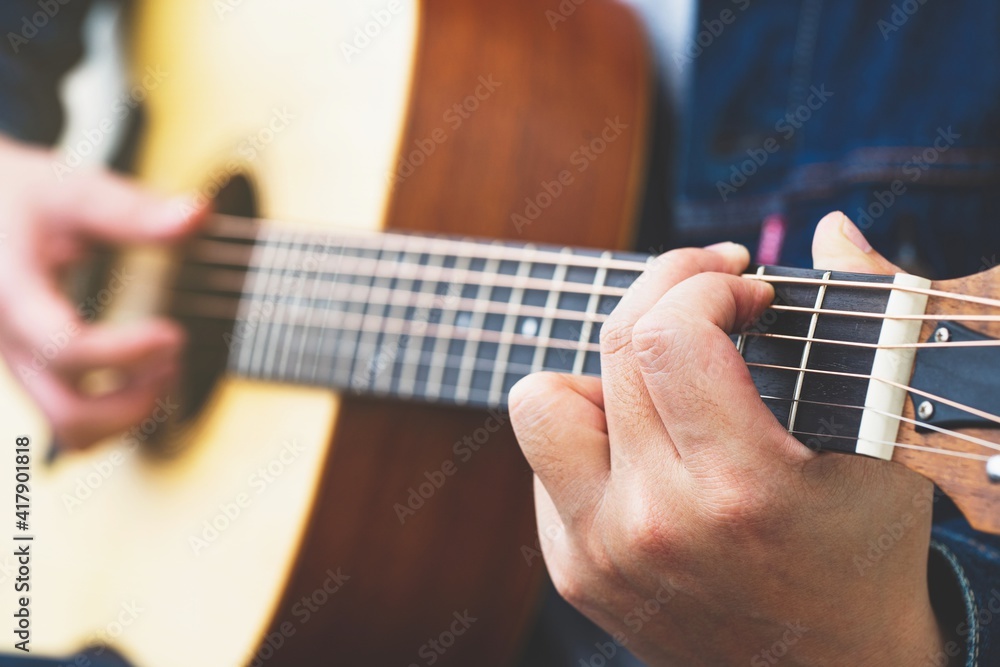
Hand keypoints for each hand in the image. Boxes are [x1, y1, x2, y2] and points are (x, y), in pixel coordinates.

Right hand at [0, 136, 207, 449]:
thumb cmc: (20, 198)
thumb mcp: (71, 192)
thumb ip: (130, 210)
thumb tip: (197, 216)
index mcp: (14, 298)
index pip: (67, 350)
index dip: (129, 352)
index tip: (173, 334)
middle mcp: (11, 344)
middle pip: (68, 416)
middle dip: (135, 402)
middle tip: (173, 359)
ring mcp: (20, 364)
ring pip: (70, 430)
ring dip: (127, 414)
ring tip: (165, 371)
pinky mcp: (33, 371)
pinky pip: (70, 417)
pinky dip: (114, 411)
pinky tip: (145, 372)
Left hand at [510, 212, 945, 664]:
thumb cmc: (864, 561)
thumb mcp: (888, 449)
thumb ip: (870, 326)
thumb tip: (833, 233)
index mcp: (741, 493)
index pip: (671, 337)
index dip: (704, 284)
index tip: (746, 290)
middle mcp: (653, 525)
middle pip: (615, 349)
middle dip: (665, 292)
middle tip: (712, 298)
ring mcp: (601, 554)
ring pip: (542, 402)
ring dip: (598, 372)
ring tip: (661, 387)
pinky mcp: (572, 572)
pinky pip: (546, 460)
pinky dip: (590, 432)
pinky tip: (648, 447)